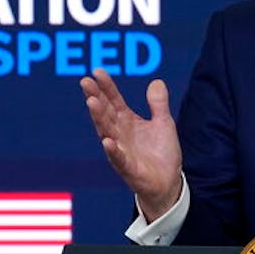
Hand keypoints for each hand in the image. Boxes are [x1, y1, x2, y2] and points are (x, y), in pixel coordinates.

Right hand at [80, 69, 182, 220]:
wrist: (168, 182)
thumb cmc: (161, 153)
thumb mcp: (164, 124)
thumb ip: (158, 104)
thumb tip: (157, 82)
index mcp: (127, 121)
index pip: (114, 100)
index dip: (106, 86)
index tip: (97, 71)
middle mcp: (120, 133)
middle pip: (105, 112)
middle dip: (95, 97)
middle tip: (86, 82)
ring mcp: (121, 150)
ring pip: (107, 132)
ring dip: (99, 117)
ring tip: (92, 101)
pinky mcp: (128, 168)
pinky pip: (118, 158)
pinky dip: (113, 150)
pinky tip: (108, 141)